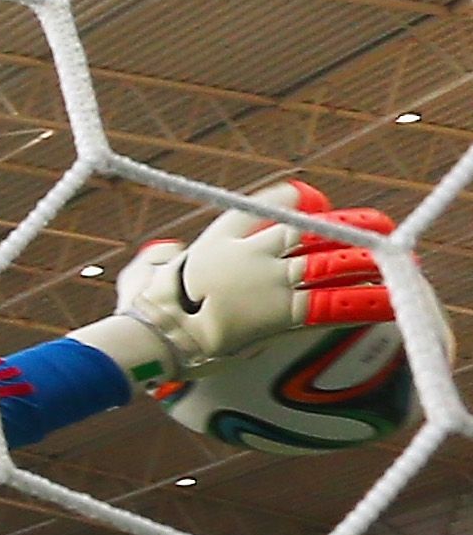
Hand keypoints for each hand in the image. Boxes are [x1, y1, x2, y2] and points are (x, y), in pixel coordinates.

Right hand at [81, 180, 393, 383]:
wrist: (150, 334)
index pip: (261, 210)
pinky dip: (366, 301)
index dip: (292, 201)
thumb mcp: (139, 276)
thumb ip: (153, 259)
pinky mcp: (280, 312)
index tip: (311, 199)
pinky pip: (332, 303)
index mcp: (217, 241)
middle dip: (347, 226)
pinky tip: (392, 300)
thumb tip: (158, 252)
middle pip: (309, 231)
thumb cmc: (137, 310)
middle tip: (377, 225)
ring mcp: (268, 281)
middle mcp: (251, 255)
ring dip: (368, 258)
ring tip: (397, 257)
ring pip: (330, 260)